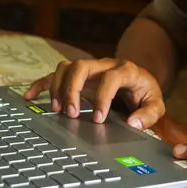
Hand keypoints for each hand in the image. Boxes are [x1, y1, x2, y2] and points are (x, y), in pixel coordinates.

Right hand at [24, 58, 164, 129]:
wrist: (139, 79)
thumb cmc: (144, 92)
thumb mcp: (155, 103)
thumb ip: (149, 114)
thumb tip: (134, 123)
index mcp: (125, 70)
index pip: (110, 78)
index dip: (103, 97)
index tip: (98, 119)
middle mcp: (104, 64)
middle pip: (81, 66)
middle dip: (73, 89)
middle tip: (72, 114)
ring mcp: (89, 68)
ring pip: (66, 67)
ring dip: (58, 87)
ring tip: (57, 110)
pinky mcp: (78, 75)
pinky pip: (55, 74)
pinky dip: (41, 84)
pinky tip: (31, 96)